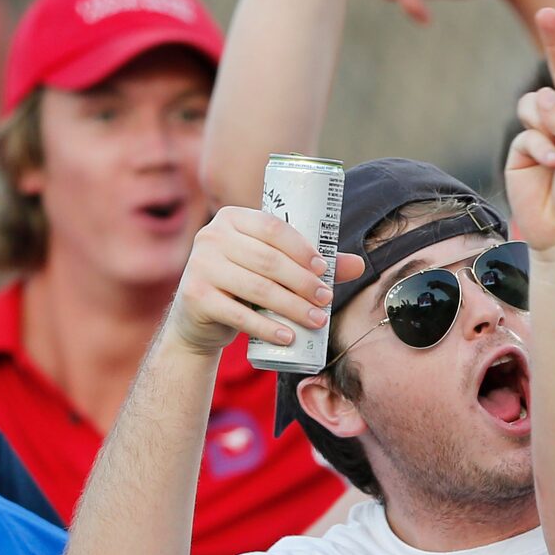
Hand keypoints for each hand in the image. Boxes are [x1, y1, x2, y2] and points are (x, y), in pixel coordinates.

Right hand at [165, 206, 356, 358]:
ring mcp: (200, 266)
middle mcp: (211, 236)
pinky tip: (288, 336)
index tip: (324, 269)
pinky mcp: (195, 297)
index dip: (302, 248)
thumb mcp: (271, 268)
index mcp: (231, 218)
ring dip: (292, 307)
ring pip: (257, 288)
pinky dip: (267, 327)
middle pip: (268, 259)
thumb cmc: (242, 284)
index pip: (273, 227)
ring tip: (316, 320)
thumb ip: (310, 264)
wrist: (198, 318)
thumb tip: (358, 265)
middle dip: (302, 282)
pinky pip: (238, 314)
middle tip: (326, 300)